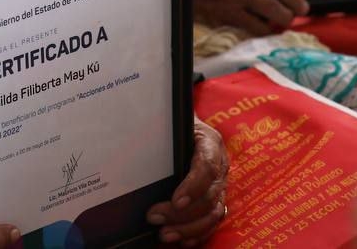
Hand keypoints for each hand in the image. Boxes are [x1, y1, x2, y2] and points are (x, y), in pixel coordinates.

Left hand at [147, 120, 228, 244]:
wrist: (187, 124)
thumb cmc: (174, 121)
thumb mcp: (170, 119)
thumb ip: (160, 128)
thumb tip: (135, 135)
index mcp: (210, 142)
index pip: (207, 166)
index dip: (193, 186)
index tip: (176, 201)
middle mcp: (220, 165)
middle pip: (209, 196)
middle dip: (182, 213)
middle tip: (154, 217)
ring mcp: (220, 184)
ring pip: (213, 212)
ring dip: (189, 228)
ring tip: (165, 234)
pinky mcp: (217, 198)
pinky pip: (212, 220)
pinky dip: (198, 233)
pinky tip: (181, 239)